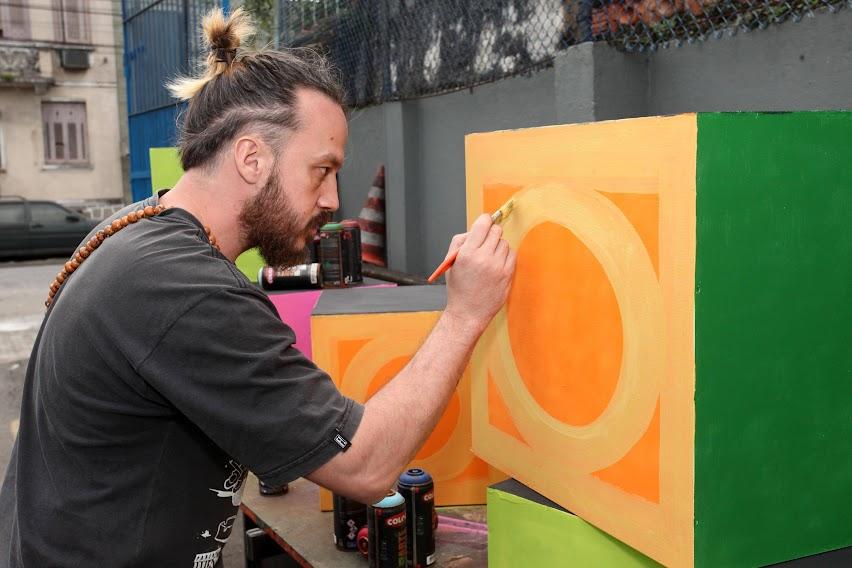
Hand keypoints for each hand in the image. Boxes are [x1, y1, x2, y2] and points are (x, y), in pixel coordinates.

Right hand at [443, 214, 515, 332]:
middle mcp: (483, 258)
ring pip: (504, 243)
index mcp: (467, 253)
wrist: (468, 313)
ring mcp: (497, 266)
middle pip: (496, 231)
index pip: (483, 223)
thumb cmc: (459, 288)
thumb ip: (460, 242)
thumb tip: (474, 229)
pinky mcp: (507, 274)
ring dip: (498, 246)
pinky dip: (505, 256)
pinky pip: (512, 254)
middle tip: (485, 242)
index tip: (484, 222)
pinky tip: (497, 264)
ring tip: (489, 258)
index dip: (484, 220)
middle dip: (490, 234)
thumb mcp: (450, 262)